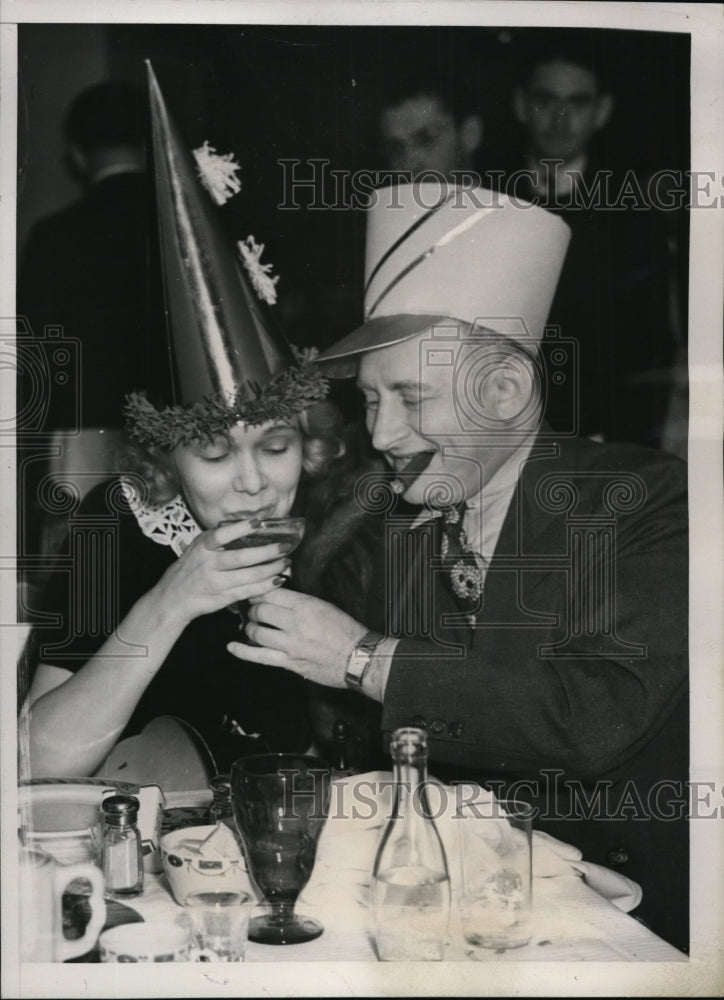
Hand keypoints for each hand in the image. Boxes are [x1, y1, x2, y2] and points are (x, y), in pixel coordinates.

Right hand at [151, 519, 291, 628]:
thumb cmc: (191, 568)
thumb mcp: (198, 548)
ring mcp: (216, 583)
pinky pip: (249, 591)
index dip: (240, 528)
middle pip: (242, 558)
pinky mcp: (223, 598)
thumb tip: (250, 526)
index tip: (259, 522)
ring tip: (286, 563)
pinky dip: (266, 585)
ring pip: (250, 576)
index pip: (221, 535)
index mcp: (202, 547)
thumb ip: (218, 539)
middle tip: (285, 547)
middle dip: (267, 552)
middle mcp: (208, 564)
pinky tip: (278, 579)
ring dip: (272, 569)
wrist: (173, 598)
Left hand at [226, 588, 366, 688]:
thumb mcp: (325, 606)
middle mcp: (295, 622)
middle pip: (260, 610)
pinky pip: (259, 656)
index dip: (260, 591)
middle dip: (254, 609)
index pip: (271, 592)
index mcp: (305, 605)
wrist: (358, 657)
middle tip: (255, 610)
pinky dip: (242, 651)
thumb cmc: (345, 630)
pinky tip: (232, 646)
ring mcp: (290, 643)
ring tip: (252, 626)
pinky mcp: (288, 662)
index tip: (256, 592)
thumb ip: (300, 601)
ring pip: (256, 631)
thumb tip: (279, 595)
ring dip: (251, 627)